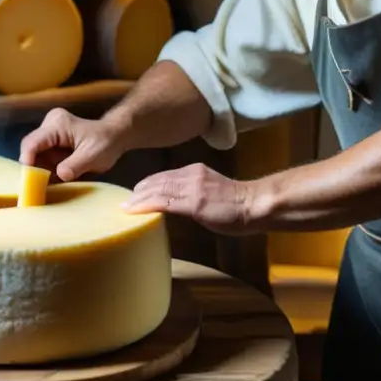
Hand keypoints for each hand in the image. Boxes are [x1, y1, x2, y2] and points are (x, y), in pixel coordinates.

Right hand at [19, 108, 126, 181]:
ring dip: (40, 172)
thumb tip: (60, 175)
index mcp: (58, 124)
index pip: (32, 142)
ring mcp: (49, 134)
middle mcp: (49, 126)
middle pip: (30, 150)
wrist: (114, 137)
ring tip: (47, 186)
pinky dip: (46, 171)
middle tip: (37, 188)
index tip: (29, 180)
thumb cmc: (106, 143)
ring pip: (35, 157)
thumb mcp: (93, 156)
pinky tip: (53, 181)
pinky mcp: (50, 144)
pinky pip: (42, 159)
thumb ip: (75, 165)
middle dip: (33, 169)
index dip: (27, 161)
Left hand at [122, 163, 258, 235]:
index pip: (165, 176)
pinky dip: (146, 205)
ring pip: (157, 189)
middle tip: (125, 200)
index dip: (149, 184)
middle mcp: (191, 175)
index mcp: (195, 171)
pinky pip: (164, 202)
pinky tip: (135, 210)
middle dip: (140, 190)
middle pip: (157, 180)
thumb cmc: (239, 204)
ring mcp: (191, 187)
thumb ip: (195, 194)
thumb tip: (180, 204)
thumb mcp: (212, 192)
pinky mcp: (193, 202)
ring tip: (125, 205)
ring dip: (138, 198)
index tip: (136, 192)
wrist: (254, 204)